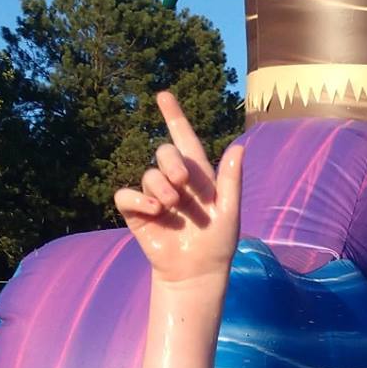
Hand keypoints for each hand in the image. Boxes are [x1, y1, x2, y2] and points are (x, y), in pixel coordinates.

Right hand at [113, 90, 240, 287]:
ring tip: (171, 206)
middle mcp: (175, 182)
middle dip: (171, 162)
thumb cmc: (217, 243)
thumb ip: (231, 180)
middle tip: (182, 183)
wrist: (195, 272)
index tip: (164, 95)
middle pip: (164, 152)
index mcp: (199, 177)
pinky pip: (127, 195)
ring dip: (160, 186)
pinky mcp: (137, 212)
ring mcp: (154, 196)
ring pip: (148, 174)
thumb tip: (239, 146)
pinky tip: (154, 210)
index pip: (185, 140)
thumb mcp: (230, 211)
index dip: (175, 117)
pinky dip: (138, 199)